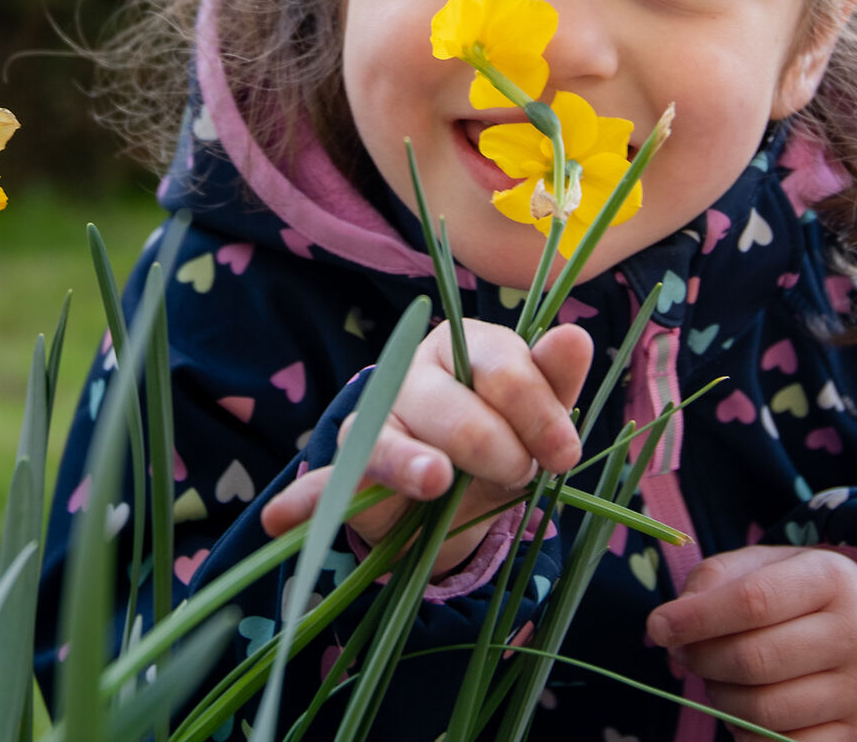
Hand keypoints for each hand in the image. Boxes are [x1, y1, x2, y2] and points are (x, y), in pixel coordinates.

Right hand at [261, 320, 591, 578]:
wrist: (459, 489)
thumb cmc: (503, 436)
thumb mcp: (537, 414)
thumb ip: (554, 379)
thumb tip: (576, 337)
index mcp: (460, 347)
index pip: (499, 367)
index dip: (537, 412)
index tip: (563, 455)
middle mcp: (409, 377)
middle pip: (452, 410)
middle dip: (495, 449)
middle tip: (518, 474)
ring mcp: (374, 425)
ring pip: (389, 443)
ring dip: (408, 464)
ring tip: (435, 481)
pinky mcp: (349, 476)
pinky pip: (323, 487)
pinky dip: (301, 502)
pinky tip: (280, 520)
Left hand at [647, 545, 856, 741]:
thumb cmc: (805, 594)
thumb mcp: (765, 565)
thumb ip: (713, 581)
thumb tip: (669, 627)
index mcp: (830, 579)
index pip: (753, 602)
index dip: (696, 618)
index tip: (658, 627)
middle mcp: (856, 636)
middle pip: (754, 661)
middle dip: (702, 661)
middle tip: (685, 654)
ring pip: (764, 712)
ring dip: (720, 700)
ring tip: (718, 682)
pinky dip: (747, 735)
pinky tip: (745, 712)